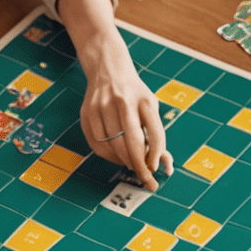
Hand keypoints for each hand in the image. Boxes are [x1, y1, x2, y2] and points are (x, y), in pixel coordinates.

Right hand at [79, 46, 171, 189]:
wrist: (108, 70)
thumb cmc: (135, 94)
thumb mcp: (150, 106)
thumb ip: (156, 133)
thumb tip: (164, 164)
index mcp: (143, 100)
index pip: (154, 133)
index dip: (155, 155)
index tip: (155, 170)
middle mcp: (122, 102)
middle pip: (131, 143)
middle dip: (139, 167)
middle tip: (145, 179)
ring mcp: (101, 107)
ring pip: (113, 146)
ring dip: (124, 161)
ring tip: (131, 164)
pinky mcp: (86, 113)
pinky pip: (97, 144)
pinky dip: (108, 156)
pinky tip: (116, 157)